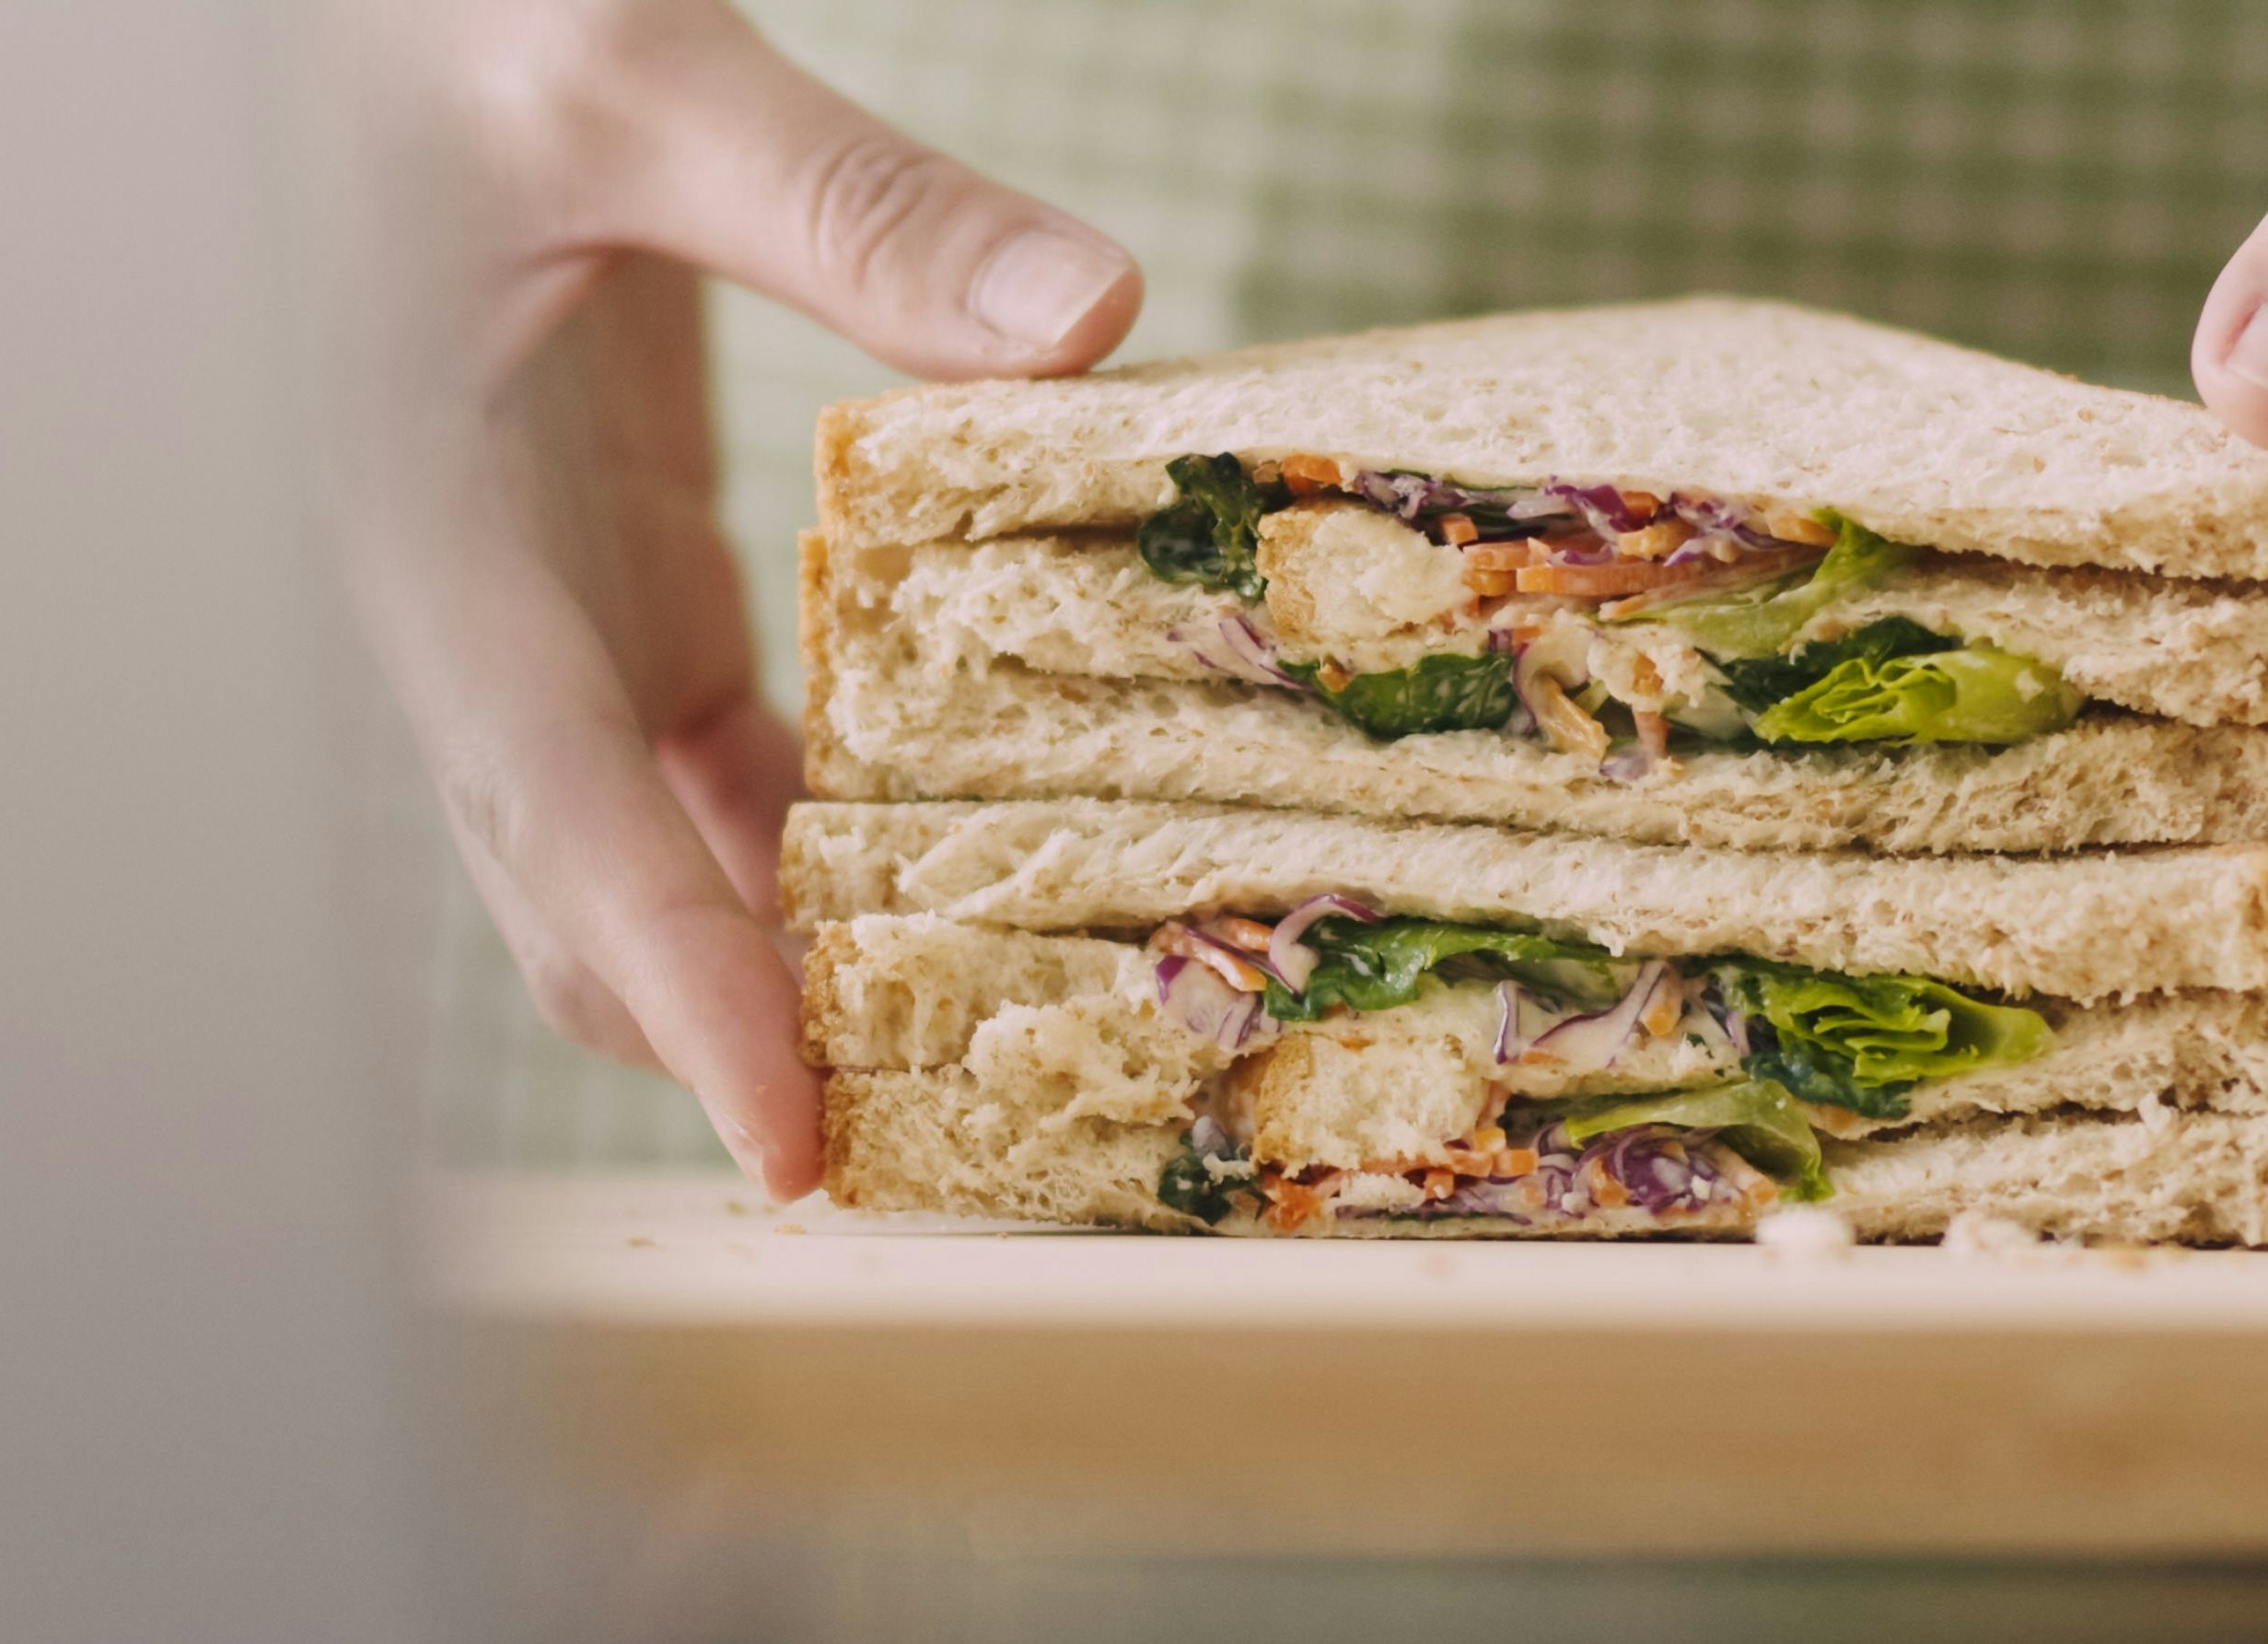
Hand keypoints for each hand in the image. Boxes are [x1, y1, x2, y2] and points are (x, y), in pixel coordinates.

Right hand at [339, 0, 1142, 1197]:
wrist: (378, 23)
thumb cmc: (445, 32)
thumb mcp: (637, 81)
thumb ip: (852, 205)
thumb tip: (1087, 322)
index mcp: (443, 531)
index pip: (556, 815)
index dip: (675, 993)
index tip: (788, 1143)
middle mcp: (483, 618)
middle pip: (593, 900)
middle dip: (735, 1033)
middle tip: (935, 1139)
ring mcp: (550, 623)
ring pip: (650, 865)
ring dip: (782, 963)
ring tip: (969, 1051)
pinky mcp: (619, 596)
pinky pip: (709, 777)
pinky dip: (812, 847)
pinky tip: (950, 870)